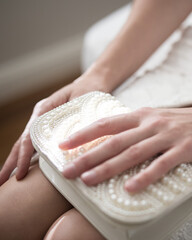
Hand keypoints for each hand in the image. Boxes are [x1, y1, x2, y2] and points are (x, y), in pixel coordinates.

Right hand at [0, 70, 112, 185]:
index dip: (24, 156)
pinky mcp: (51, 128)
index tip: (21, 172)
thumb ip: (78, 118)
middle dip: (12, 162)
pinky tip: (26, 170)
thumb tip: (73, 140)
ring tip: (7, 179)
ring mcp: (44, 123)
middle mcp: (41, 117)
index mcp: (44, 110)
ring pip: (27, 144)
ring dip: (17, 161)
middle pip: (22, 142)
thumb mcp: (84, 103)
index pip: (29, 137)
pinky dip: (30, 157)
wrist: (93, 83)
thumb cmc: (90, 91)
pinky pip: (38, 144)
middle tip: (1, 182)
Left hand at [59, 106, 191, 191]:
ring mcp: (167, 136)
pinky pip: (162, 165)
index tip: (64, 145)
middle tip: (67, 171)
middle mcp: (151, 124)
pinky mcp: (184, 149)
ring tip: (88, 180)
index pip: (108, 123)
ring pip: (133, 153)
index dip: (84, 133)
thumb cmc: (184, 122)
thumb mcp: (157, 118)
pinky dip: (145, 176)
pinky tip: (131, 188)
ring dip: (109, 167)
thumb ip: (136, 127)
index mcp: (143, 115)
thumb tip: (111, 139)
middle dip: (88, 156)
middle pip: (115, 141)